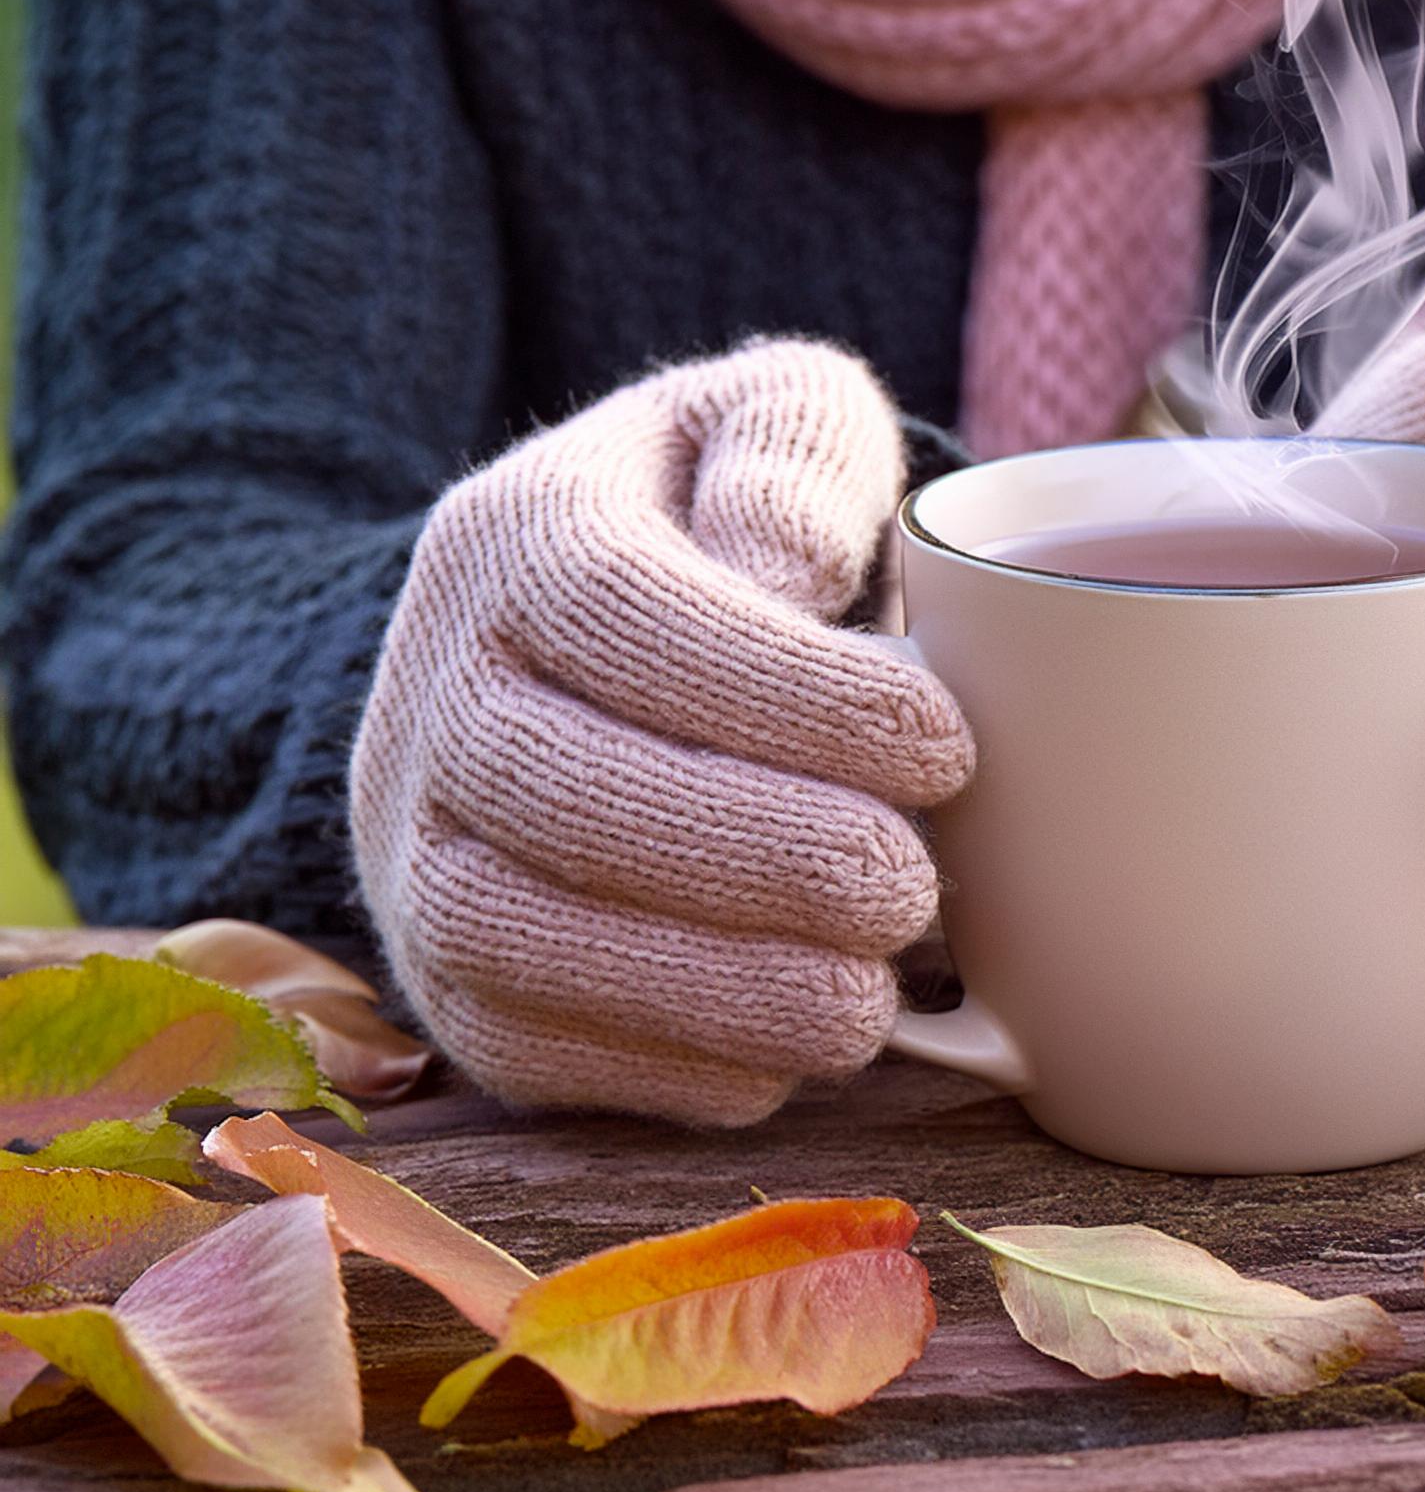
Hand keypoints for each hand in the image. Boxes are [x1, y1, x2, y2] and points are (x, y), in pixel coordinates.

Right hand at [350, 341, 973, 1123]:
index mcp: (516, 537)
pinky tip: (784, 1058)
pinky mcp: (444, 978)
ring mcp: (413, 847)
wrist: (566, 652)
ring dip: (703, 989)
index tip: (944, 748)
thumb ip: (794, 453)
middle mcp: (432, 693)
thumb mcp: (766, 424)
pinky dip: (657, 1067)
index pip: (624, 610)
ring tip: (867, 1004)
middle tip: (912, 891)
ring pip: (512, 937)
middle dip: (753, 858)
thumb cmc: (718, 528)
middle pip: (556, 790)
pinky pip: (521, 1045)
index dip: (787, 696)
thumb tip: (786, 568)